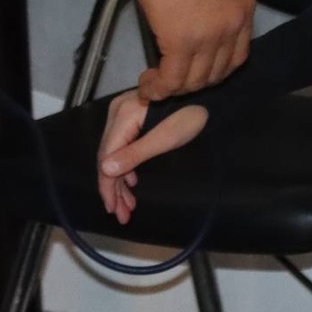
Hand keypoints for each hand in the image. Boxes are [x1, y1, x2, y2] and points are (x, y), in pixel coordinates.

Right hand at [95, 92, 208, 223]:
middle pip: (108, 157)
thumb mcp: (165, 139)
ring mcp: (124, 113)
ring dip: (121, 180)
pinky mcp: (132, 116)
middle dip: (114, 188)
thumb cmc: (191, 116)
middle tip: (122, 215)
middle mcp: (117, 112)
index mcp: (123, 115)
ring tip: (128, 206)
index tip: (113, 210)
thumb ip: (135, 154)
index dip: (107, 186)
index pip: (106, 157)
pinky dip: (127, 166)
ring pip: (115, 153)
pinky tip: (132, 182)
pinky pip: (123, 145)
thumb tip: (105, 171)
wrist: (207, 95)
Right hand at [127, 0, 253, 99]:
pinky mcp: (181, 42)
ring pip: (195, 81)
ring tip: (156, 82)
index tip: (197, 68)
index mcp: (244, 8)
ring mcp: (209, 37)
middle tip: (172, 78)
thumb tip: (199, 12)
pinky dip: (157, 88)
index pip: (237, 55)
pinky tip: (146, 85)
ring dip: (174, 88)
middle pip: (217, 73)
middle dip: (195, 82)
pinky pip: (171, 80)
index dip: (216, 68)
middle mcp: (232, 27)